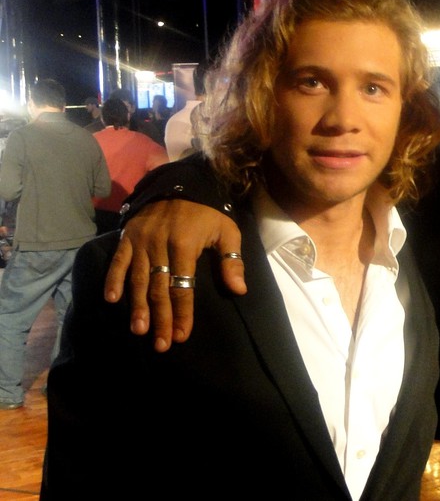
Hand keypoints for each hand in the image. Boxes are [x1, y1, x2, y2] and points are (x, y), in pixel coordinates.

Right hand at [103, 200, 245, 351]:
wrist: (180, 184)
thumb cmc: (207, 213)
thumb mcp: (227, 231)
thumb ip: (232, 261)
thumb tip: (239, 290)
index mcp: (184, 245)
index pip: (183, 286)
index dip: (182, 313)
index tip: (182, 336)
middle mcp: (159, 245)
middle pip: (158, 288)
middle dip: (160, 318)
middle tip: (161, 344)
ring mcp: (141, 241)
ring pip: (138, 279)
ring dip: (137, 306)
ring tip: (139, 330)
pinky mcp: (127, 237)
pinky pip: (118, 260)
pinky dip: (113, 279)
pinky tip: (111, 300)